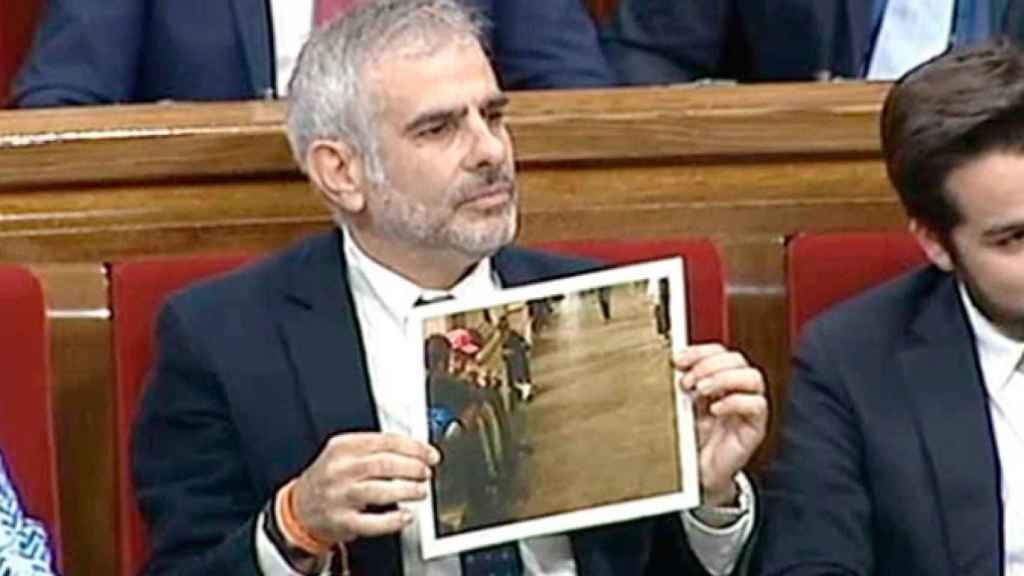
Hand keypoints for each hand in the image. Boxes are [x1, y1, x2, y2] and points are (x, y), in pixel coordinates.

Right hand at [292, 432, 439, 542]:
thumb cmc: (329, 478)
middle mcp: (339, 470)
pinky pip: (372, 523)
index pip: (385, 441)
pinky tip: (406, 516)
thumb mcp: (345, 453)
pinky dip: (394, 520)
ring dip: (407, 490)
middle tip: (426, 472)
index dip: (414, 447)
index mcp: (342, 447)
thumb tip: (415, 449)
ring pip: (380, 490)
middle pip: (384, 464)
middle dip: (413, 467)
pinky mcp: (341, 521)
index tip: (429, 454)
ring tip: (420, 491)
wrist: (300, 508)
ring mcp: (339, 496)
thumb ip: (376, 448)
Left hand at [676, 343, 767, 505]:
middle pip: (736, 359)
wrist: (697, 475)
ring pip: (752, 377)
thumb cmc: (691, 441)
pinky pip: (756, 405)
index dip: (700, 351)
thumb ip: (681, 387)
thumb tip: (672, 367)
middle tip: (689, 380)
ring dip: (724, 379)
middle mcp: (736, 390)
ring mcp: (747, 407)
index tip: (679, 360)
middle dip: (710, 364)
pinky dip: (735, 402)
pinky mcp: (754, 427)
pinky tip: (715, 410)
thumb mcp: (682, 407)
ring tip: (702, 391)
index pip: (718, 352)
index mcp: (718, 380)